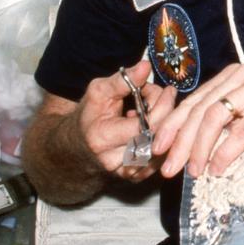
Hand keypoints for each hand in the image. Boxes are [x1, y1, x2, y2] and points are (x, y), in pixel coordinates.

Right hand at [74, 60, 176, 182]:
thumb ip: (122, 81)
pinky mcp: (136, 177)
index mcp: (102, 138)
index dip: (161, 106)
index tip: (167, 90)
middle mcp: (114, 160)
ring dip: (166, 126)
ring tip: (156, 110)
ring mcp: (126, 172)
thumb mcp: (98, 92)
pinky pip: (161, 158)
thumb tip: (145, 66)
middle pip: (157, 137)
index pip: (144, 125)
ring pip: (163, 149)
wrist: (76, 148)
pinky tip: (154, 127)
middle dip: (166, 112)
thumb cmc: (88, 117)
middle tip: (165, 96)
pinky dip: (163, 139)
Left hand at [151, 61, 243, 177]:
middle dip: (181, 140)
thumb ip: (221, 127)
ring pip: (216, 116)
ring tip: (193, 171)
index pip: (194, 101)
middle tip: (168, 167)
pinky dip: (226, 151)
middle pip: (201, 108)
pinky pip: (242, 128)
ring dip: (200, 147)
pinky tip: (218, 168)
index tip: (158, 149)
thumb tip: (185, 150)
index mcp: (233, 77)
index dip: (173, 125)